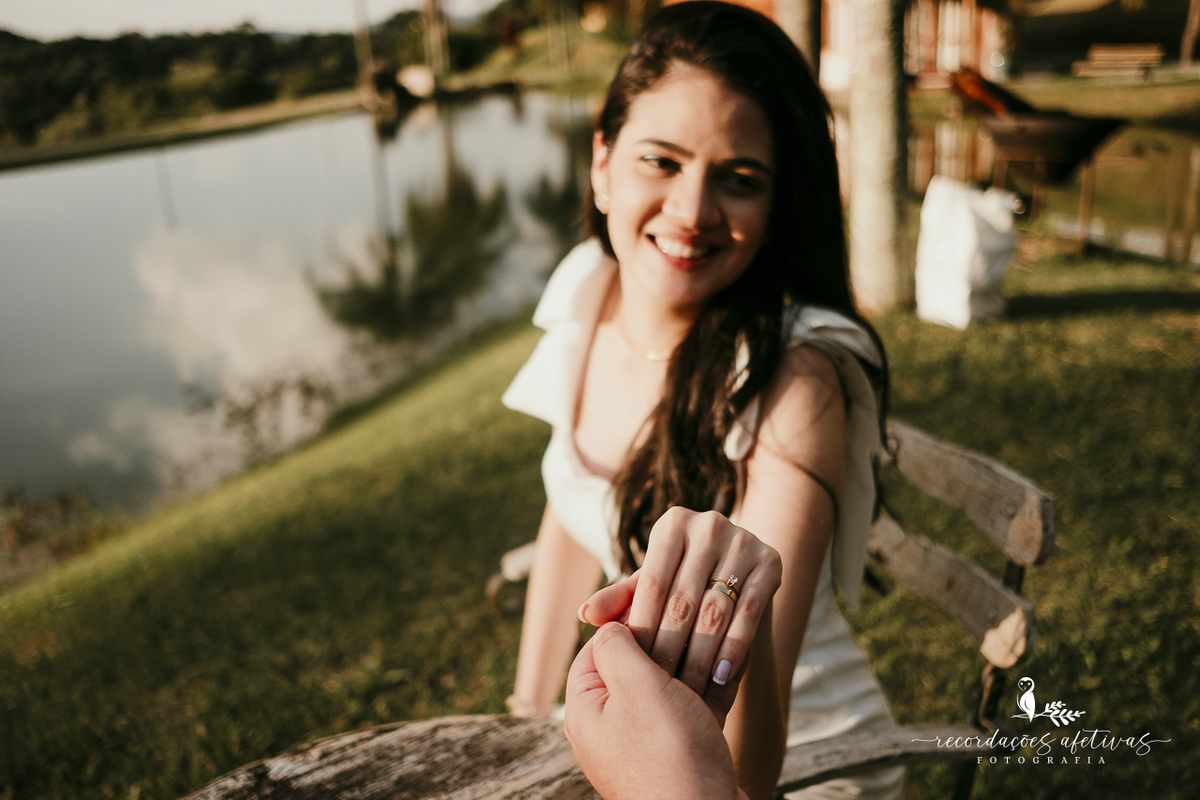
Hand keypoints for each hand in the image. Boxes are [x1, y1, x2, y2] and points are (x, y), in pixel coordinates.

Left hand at [564, 622, 744, 799]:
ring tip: (722, 633)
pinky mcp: (683, 750)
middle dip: (669, 639)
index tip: (663, 600)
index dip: (632, 618)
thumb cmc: (667, 757)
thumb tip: (607, 621)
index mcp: (587, 705)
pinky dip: (714, 685)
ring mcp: (649, 738)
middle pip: (638, 661)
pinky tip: (735, 662)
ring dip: (697, 659)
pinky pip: (696, 705)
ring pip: (672, 682)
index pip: (602, 643)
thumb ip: (616, 646)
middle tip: (697, 616)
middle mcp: (611, 722)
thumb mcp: (635, 688)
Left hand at [578, 508, 781, 723]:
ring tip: (686, 690)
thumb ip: (618, 600)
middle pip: (683, 598)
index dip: (642, 628)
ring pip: (716, 609)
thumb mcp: (650, 591)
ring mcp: (744, 540)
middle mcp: (710, 524)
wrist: (738, 587)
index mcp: (673, 524)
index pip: (651, 584)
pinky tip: (721, 678)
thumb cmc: (680, 590)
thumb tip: (585, 613)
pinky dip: (734, 649)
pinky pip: (751, 613)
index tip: (632, 669)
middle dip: (669, 648)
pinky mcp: (772, 562)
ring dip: (701, 655)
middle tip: (657, 688)